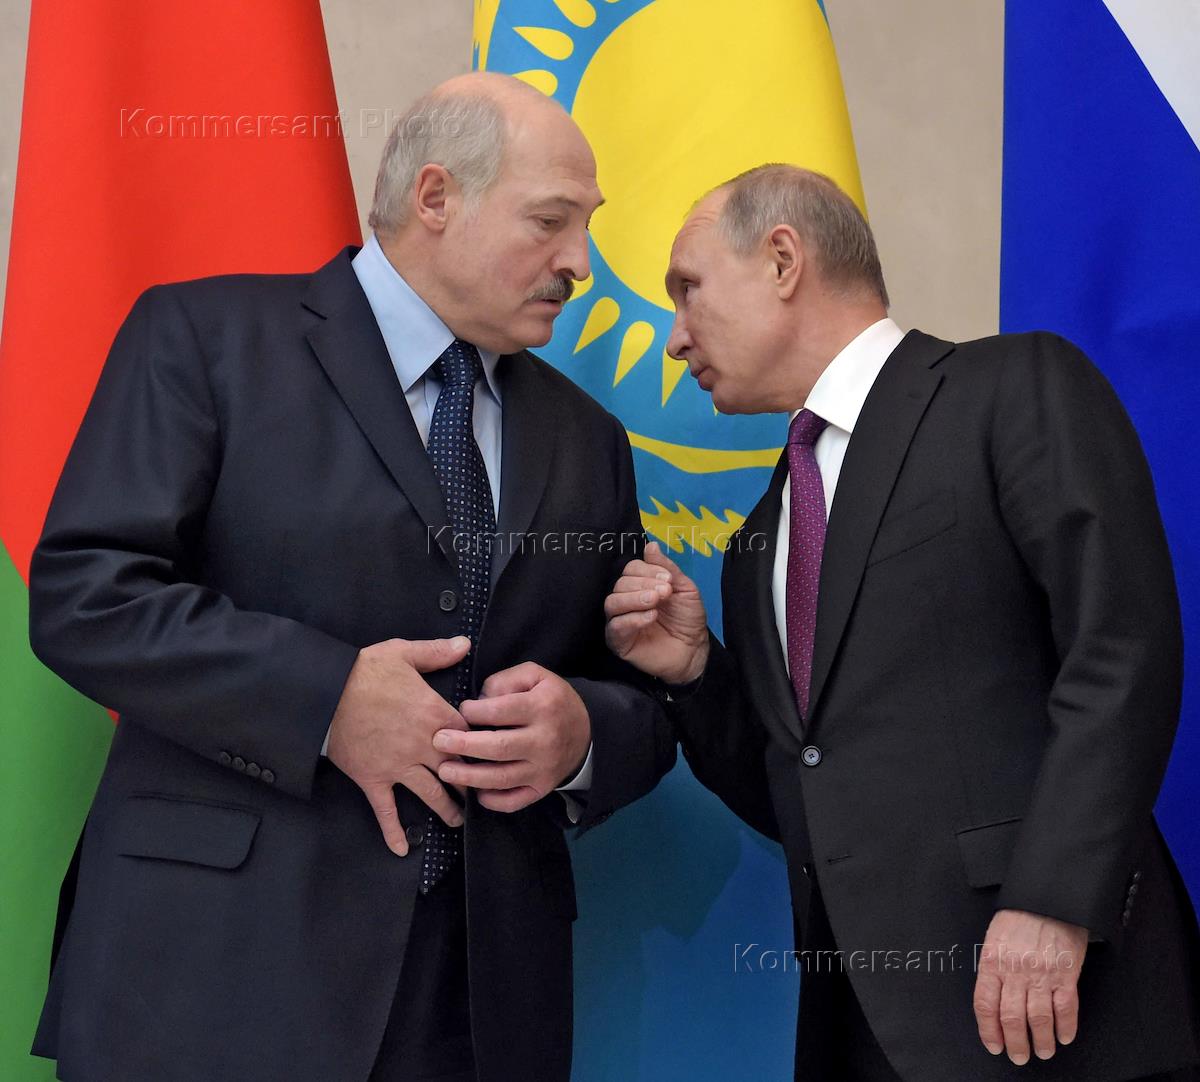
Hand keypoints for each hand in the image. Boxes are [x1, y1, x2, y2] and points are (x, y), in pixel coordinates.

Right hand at [326, 636, 470, 855]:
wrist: (325, 693)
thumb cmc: (364, 671)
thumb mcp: (403, 653)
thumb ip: (437, 652)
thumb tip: (464, 644)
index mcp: (434, 714)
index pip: (469, 734)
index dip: (481, 743)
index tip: (491, 751)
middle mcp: (423, 744)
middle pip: (457, 768)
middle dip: (472, 782)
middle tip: (484, 794)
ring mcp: (399, 765)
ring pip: (431, 793)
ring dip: (447, 808)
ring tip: (459, 821)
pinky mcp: (374, 779)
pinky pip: (386, 810)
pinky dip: (393, 831)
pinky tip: (401, 849)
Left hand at [432, 663, 590, 812]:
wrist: (586, 733)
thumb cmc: (552, 701)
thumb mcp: (535, 676)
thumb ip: (505, 680)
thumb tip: (479, 700)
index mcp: (543, 707)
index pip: (502, 711)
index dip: (475, 711)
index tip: (460, 711)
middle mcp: (544, 740)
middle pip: (499, 747)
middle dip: (464, 746)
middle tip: (439, 742)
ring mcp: (544, 768)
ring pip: (502, 778)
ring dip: (470, 777)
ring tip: (445, 771)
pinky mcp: (542, 789)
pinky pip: (515, 801)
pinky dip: (493, 802)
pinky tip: (475, 793)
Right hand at [604, 541, 708, 683]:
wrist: (694, 650)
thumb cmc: (687, 618)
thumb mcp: (683, 588)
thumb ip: (667, 568)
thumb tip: (650, 545)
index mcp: (640, 585)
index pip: (631, 569)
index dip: (647, 570)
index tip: (667, 579)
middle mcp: (626, 600)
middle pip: (620, 583)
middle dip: (643, 584)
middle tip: (665, 592)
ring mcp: (620, 620)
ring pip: (612, 602)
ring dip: (635, 598)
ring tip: (655, 601)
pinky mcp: (618, 641)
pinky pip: (615, 626)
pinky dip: (633, 619)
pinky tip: (651, 617)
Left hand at [973, 908, 1088, 1065]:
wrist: (1047, 897)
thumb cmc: (1019, 916)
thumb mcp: (995, 938)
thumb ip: (994, 968)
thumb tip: (993, 998)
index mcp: (993, 962)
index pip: (985, 1005)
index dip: (988, 1031)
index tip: (993, 1046)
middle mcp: (1015, 971)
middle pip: (1012, 1018)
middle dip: (1014, 1043)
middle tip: (1018, 1057)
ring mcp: (1041, 974)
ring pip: (1039, 1019)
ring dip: (1041, 1041)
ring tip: (1042, 1052)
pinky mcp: (1066, 974)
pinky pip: (1066, 1008)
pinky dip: (1065, 1027)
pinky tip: (1064, 1037)